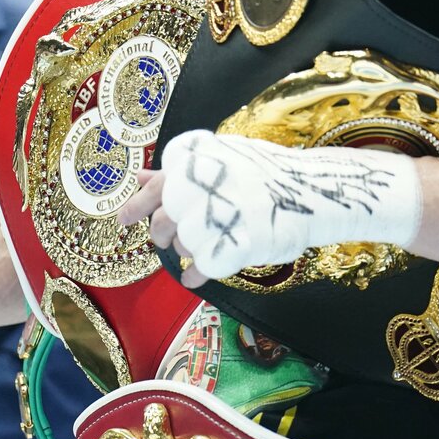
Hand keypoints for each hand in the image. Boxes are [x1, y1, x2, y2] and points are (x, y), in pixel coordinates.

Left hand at [116, 130, 419, 284]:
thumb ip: (177, 172)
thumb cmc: (264, 175)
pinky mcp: (231, 245)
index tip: (124, 220)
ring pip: (181, 244)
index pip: (154, 187)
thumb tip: (138, 178)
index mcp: (195, 162)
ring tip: (198, 247)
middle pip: (162, 221)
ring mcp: (215, 217)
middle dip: (161, 233)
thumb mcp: (219, 160)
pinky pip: (201, 268)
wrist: (313, 190)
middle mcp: (199, 187)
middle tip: (165, 238)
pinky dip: (196, 275)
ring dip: (185, 249)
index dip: (137, 206)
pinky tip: (195, 277)